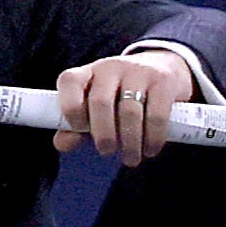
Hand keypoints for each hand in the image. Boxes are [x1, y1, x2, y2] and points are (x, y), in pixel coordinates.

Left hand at [54, 49, 195, 166]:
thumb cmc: (119, 96)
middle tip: (106, 151)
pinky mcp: (163, 80)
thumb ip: (75, 127)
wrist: (165, 69)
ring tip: (131, 159)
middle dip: (103, 134)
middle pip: (100, 102)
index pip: (69, 82)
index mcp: (86, 73)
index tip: (80, 130)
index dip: (70, 109)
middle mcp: (109, 67)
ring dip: (130, 142)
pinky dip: (152, 138)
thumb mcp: (95, 107)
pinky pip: (156, 115)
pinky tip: (150, 150)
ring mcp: (138, 71)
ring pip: (129, 112)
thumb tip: (61, 144)